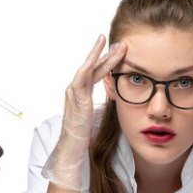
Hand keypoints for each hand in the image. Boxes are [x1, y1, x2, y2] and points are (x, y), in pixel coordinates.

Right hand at [43, 35, 126, 189]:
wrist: (71, 149)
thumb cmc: (83, 136)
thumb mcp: (97, 116)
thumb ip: (104, 105)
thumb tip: (118, 99)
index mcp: (83, 93)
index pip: (98, 72)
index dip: (109, 61)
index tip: (120, 50)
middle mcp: (76, 90)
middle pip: (93, 67)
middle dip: (107, 53)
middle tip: (121, 42)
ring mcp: (74, 93)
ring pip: (87, 68)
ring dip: (99, 55)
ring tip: (109, 43)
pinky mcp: (75, 100)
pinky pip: (80, 79)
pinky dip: (87, 67)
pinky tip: (94, 59)